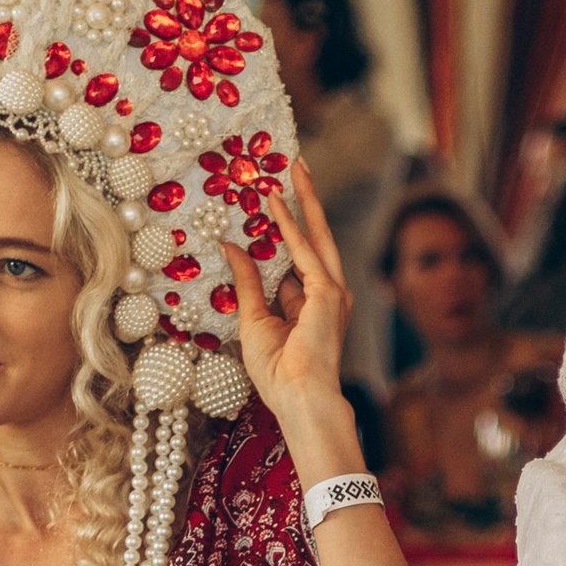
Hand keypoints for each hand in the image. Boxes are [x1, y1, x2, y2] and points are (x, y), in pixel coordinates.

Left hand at [223, 159, 365, 482]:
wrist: (299, 397)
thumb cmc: (278, 371)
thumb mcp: (252, 319)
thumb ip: (247, 282)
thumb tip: (232, 247)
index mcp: (310, 302)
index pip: (297, 257)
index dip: (283, 229)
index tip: (270, 203)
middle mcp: (327, 292)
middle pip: (315, 236)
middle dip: (305, 201)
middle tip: (295, 167)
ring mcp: (332, 292)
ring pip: (317, 234)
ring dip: (304, 201)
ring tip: (293, 169)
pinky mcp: (328, 294)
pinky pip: (305, 251)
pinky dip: (289, 226)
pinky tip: (274, 203)